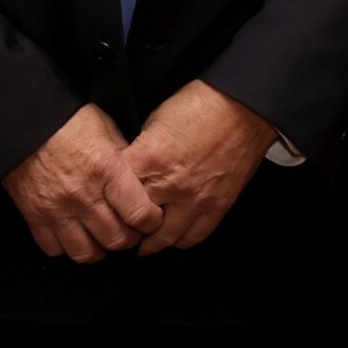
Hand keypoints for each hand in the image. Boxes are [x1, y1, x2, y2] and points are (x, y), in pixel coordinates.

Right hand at [3, 104, 162, 263]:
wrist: (22, 119)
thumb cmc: (67, 118)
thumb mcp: (106, 128)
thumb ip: (125, 158)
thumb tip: (141, 180)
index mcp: (106, 170)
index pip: (139, 214)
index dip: (151, 222)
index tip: (151, 218)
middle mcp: (83, 195)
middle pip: (117, 240)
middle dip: (129, 238)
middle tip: (129, 229)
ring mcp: (56, 209)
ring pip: (87, 253)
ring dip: (99, 248)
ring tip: (101, 236)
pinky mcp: (34, 215)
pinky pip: (55, 249)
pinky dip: (66, 246)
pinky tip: (73, 232)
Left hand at [122, 80, 273, 253]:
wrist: (242, 108)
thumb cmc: (199, 105)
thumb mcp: (155, 119)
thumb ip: (140, 150)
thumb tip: (130, 169)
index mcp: (149, 159)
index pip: (114, 193)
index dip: (107, 199)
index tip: (105, 203)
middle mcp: (170, 185)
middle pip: (135, 222)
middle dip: (125, 226)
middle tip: (119, 228)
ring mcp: (195, 200)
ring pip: (164, 238)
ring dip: (151, 241)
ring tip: (142, 240)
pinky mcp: (217, 207)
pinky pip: (194, 237)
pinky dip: (179, 240)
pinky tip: (172, 236)